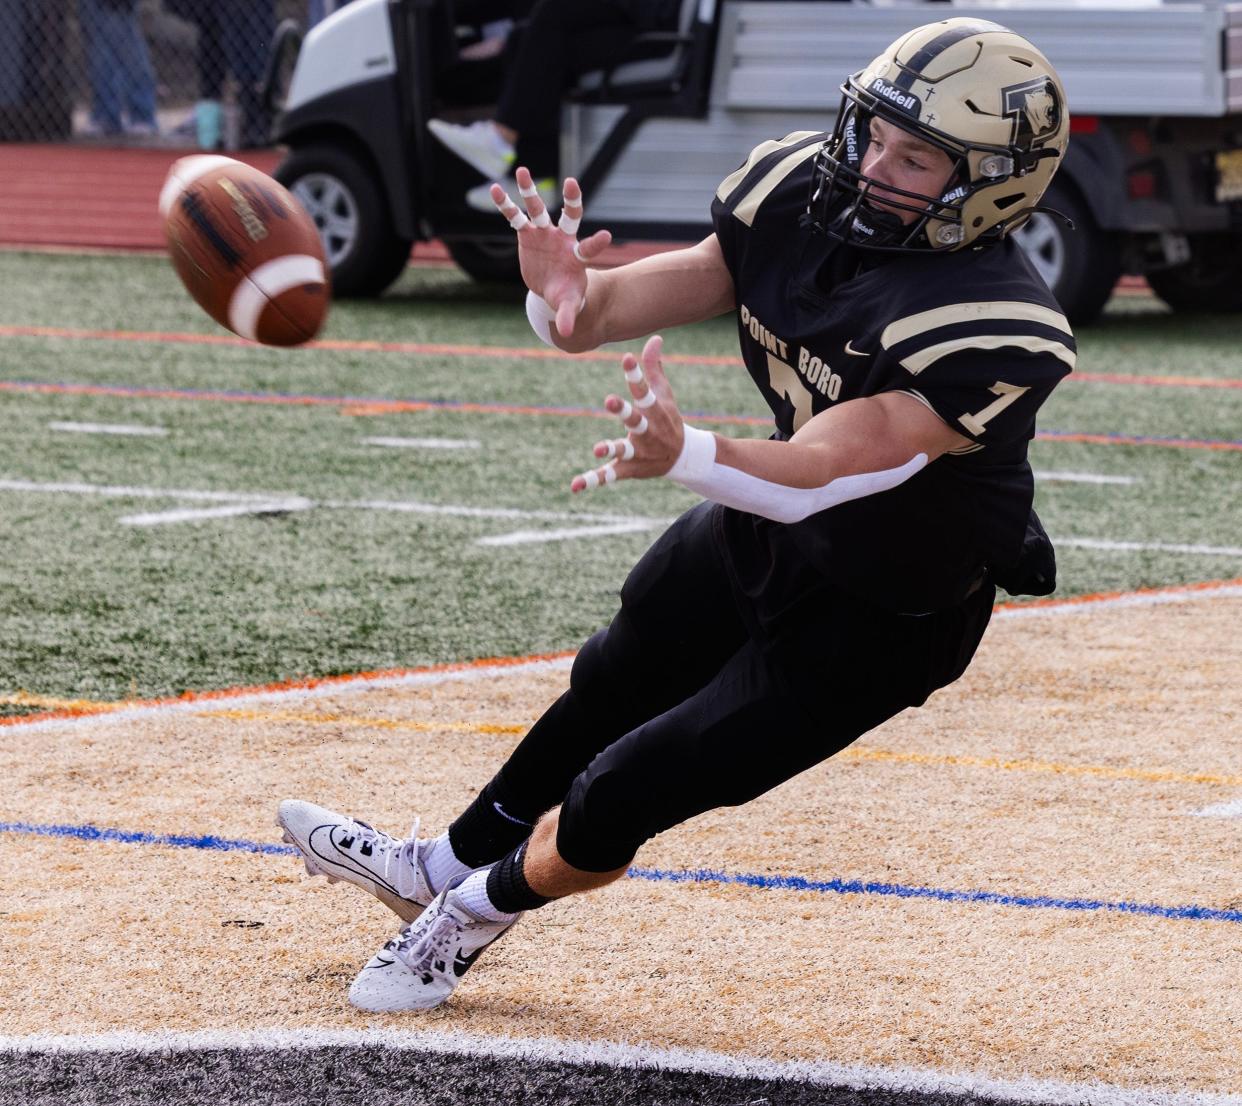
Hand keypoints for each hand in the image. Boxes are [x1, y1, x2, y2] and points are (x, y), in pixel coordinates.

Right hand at [491, 166, 611, 338]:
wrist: (552, 288)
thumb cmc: (566, 295)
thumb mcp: (568, 304)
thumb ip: (568, 314)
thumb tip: (568, 333)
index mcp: (577, 255)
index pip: (589, 247)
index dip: (596, 243)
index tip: (606, 236)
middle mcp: (563, 239)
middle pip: (569, 216)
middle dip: (571, 200)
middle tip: (572, 182)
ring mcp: (544, 234)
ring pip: (538, 209)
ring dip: (530, 191)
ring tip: (522, 170)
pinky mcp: (527, 235)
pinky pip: (515, 218)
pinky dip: (506, 205)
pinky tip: (496, 189)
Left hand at [571, 335, 686, 492]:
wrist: (684, 457)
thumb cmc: (669, 418)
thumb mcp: (664, 394)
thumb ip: (654, 368)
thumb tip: (655, 338)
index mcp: (655, 410)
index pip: (644, 390)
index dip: (635, 374)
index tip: (626, 358)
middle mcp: (649, 430)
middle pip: (636, 420)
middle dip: (624, 411)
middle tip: (609, 400)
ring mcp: (639, 451)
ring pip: (625, 449)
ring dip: (612, 448)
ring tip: (598, 449)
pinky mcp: (630, 468)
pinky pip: (611, 476)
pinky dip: (594, 481)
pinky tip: (576, 486)